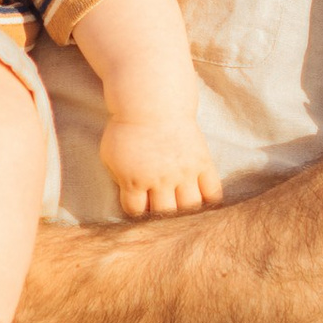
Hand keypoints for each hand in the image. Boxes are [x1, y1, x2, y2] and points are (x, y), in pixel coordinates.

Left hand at [97, 118, 225, 218]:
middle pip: (164, 214)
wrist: (153, 102)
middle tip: (161, 218)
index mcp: (134, 180)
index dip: (136, 214)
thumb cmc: (127, 128)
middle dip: (161, 219)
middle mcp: (161, 180)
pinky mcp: (203, 163)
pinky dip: (210, 204)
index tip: (140, 210)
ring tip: (183, 216)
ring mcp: (185, 173)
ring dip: (185, 215)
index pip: (136, 212)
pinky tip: (205, 208)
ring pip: (190, 208)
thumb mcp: (110, 155)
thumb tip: (129, 200)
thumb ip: (118, 181)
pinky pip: (212, 192)